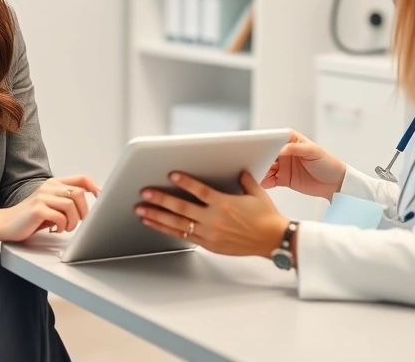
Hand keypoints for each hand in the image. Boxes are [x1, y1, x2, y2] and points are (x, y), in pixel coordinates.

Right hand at [0, 175, 100, 242]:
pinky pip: (59, 217)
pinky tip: (55, 229)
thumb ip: (65, 202)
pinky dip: (61, 226)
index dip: (95, 187)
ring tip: (65, 227)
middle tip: (80, 222)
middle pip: (79, 193)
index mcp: (54, 184)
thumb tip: (89, 208)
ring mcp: (42, 197)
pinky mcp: (37, 209)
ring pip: (71, 205)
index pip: (81, 178)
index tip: (101, 198)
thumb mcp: (50, 206)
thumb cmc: (29, 218)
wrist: (5, 224)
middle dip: (84, 211)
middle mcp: (48, 187)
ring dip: (73, 221)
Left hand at [136, 171, 286, 257]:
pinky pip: (183, 236)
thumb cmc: (266, 218)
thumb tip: (238, 170)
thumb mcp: (257, 193)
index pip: (200, 191)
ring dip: (157, 216)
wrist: (273, 241)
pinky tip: (155, 224)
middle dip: (161, 200)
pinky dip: (166, 230)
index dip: (184, 182)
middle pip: (182, 208)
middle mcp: (215, 219)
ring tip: (141, 210)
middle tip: (145, 193)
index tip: (171, 174)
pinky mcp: (209, 244)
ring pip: (178, 224)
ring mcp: (210, 233)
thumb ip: (244, 180)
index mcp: (225, 203)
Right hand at [262, 130, 345, 201]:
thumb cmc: (327, 163)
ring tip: (254, 174)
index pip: (272, 139)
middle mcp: (283, 152)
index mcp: (290, 141)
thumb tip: (281, 149)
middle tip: (251, 162)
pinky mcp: (283, 179)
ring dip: (259, 170)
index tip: (255, 147)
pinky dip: (264, 181)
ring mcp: (282, 166)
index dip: (263, 142)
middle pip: (266, 154)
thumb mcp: (313, 151)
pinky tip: (261, 183)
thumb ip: (296, 149)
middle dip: (258, 158)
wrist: (335, 183)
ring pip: (265, 167)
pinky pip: (269, 180)